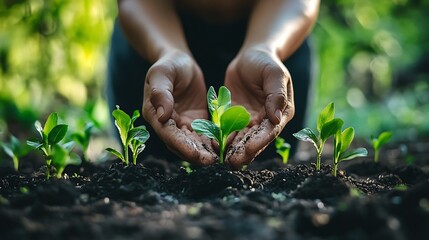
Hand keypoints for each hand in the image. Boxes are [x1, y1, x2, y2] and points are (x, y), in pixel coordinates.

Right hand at [142, 51, 217, 165]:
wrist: (180, 61)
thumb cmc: (168, 64)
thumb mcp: (162, 72)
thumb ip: (160, 92)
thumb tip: (162, 115)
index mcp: (154, 114)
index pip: (167, 134)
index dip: (181, 145)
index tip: (196, 154)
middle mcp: (167, 124)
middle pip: (181, 144)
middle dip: (196, 154)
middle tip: (212, 162)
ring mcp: (182, 124)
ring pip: (194, 143)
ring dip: (206, 152)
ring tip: (221, 159)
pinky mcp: (196, 122)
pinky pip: (205, 135)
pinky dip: (214, 142)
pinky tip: (226, 147)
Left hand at [224, 45, 294, 168]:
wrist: (250, 56)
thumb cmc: (265, 62)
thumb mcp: (274, 73)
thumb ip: (276, 94)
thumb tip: (276, 118)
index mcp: (281, 112)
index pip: (270, 131)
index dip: (259, 142)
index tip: (247, 150)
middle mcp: (266, 121)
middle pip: (255, 140)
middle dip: (243, 152)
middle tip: (231, 163)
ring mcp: (250, 121)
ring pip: (241, 139)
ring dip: (231, 150)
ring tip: (220, 160)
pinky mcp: (235, 118)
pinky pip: (228, 130)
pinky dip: (221, 139)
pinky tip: (212, 146)